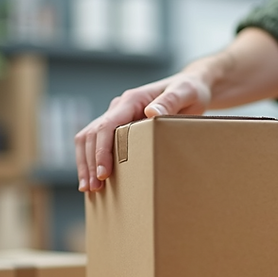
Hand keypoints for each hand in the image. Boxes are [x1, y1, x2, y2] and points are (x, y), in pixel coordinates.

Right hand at [74, 72, 211, 191]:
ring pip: (89, 139)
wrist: (191, 87)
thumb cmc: (189, 91)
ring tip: (89, 188)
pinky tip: (93, 178)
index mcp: (131, 100)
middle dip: (90, 162)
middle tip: (93, 188)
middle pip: (92, 135)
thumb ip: (170, 101)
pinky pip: (99, 142)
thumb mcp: (185, 93)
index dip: (101, 150)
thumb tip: (150, 112)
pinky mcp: (120, 126)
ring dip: (86, 163)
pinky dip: (92, 160)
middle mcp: (119, 107)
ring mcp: (117, 117)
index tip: (103, 173)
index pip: (106, 126)